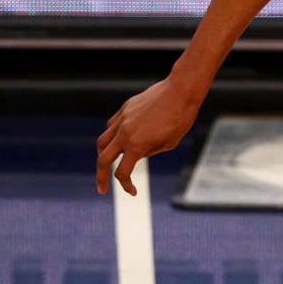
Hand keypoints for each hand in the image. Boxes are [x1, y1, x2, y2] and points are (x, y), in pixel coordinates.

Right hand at [95, 76, 204, 194]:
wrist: (180, 91)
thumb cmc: (181, 119)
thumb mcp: (169, 143)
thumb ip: (150, 152)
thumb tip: (136, 155)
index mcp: (137, 145)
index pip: (122, 172)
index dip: (126, 185)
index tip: (133, 192)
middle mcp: (125, 133)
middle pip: (102, 159)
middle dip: (101, 177)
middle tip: (102, 189)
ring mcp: (122, 119)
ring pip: (102, 141)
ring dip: (103, 155)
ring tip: (108, 164)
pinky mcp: (124, 109)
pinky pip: (111, 126)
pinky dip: (112, 137)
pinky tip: (120, 141)